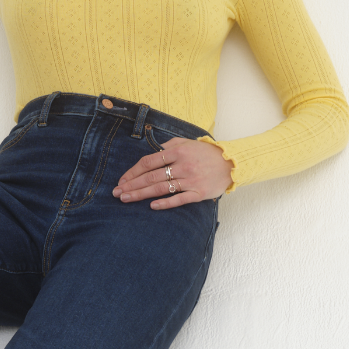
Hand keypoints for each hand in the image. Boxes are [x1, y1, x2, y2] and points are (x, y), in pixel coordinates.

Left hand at [112, 137, 231, 208]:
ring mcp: (190, 180)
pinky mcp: (199, 193)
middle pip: (150, 177)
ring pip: (160, 188)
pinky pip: (178, 199)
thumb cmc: (206, 153)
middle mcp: (182, 165)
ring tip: (126, 199)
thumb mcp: (187, 142)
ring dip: (141, 194)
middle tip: (117, 193)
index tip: (122, 181)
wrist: (232, 163)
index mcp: (177, 152)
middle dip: (131, 185)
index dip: (133, 172)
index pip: (148, 162)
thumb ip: (168, 146)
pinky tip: (151, 206)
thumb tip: (151, 153)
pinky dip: (164, 203)